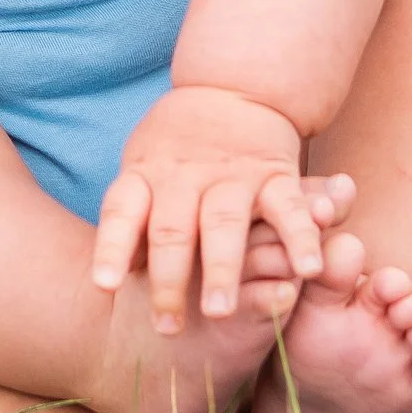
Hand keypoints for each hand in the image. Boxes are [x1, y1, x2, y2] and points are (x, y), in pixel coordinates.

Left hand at [90, 84, 325, 332]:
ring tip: (218, 311)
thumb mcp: (143, 167)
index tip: (103, 285)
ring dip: (222, 268)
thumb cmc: (178, 145)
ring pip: (224, 222)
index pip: (122, 211)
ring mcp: (233, 173)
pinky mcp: (275, 173)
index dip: (111, 247)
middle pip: (173, 228)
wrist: (235, 84)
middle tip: (166, 328)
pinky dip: (300, 238)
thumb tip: (115, 277)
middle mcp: (186, 174)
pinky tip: (308, 270)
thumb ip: (133, 220)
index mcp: (147, 173)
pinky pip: (289, 207)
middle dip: (169, 279)